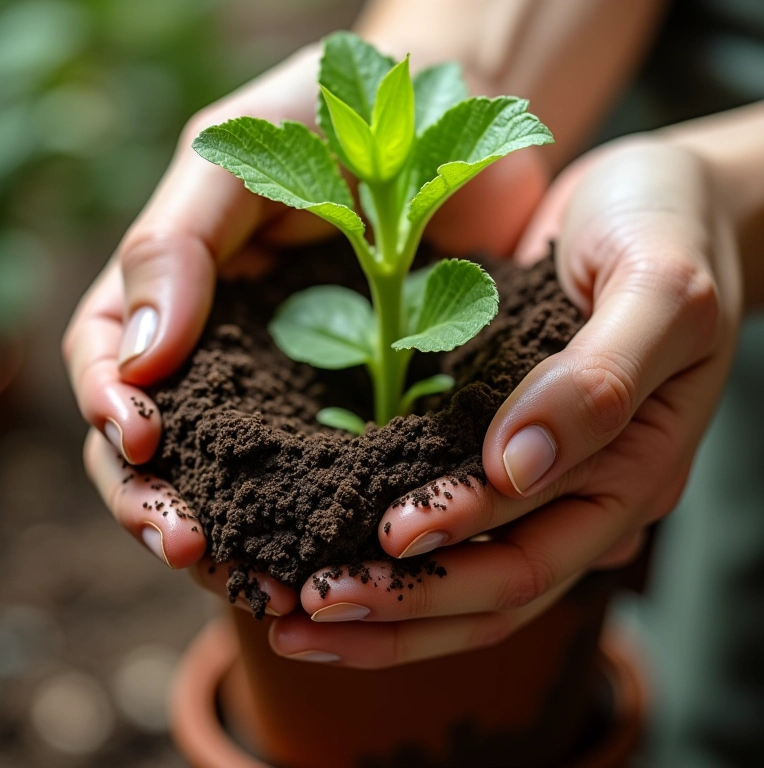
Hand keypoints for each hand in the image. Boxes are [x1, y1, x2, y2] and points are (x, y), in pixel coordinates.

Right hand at [63, 40, 546, 614]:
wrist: (452, 131)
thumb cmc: (337, 119)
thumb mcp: (245, 152)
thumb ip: (179, 243)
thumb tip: (138, 358)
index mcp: (179, 292)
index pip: (111, 364)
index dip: (112, 410)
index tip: (142, 440)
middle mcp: (227, 350)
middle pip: (163, 447)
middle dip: (160, 501)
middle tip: (185, 544)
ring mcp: (292, 384)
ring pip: (239, 479)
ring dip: (234, 536)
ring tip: (252, 577)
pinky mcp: (364, 405)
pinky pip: (329, 476)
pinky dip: (316, 522)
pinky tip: (324, 554)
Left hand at [269, 138, 741, 667]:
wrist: (658, 198)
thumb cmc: (670, 230)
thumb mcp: (659, 289)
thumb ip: (602, 379)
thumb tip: (518, 467)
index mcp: (631, 473)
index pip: (534, 548)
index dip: (453, 556)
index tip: (378, 542)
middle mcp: (581, 493)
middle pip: (488, 587)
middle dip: (397, 608)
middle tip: (299, 615)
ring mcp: (540, 476)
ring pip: (460, 571)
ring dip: (380, 604)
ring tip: (287, 616)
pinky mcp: (496, 441)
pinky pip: (442, 509)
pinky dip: (383, 547)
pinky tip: (318, 544)